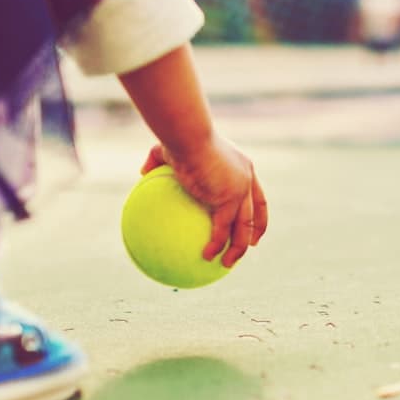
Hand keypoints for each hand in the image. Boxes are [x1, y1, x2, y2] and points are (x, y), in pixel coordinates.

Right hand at [141, 134, 267, 267]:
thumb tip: (143, 171)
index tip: (255, 225)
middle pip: (256, 211)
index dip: (257, 210)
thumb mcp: (167, 149)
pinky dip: (217, 245)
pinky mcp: (230, 199)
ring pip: (244, 226)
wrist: (189, 135)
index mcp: (241, 166)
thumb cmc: (177, 138)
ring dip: (239, 248)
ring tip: (228, 264)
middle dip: (255, 230)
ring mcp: (241, 189)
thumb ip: (158, 160)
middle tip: (251, 246)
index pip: (255, 193)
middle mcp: (246, 178)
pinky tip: (207, 257)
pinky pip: (223, 230)